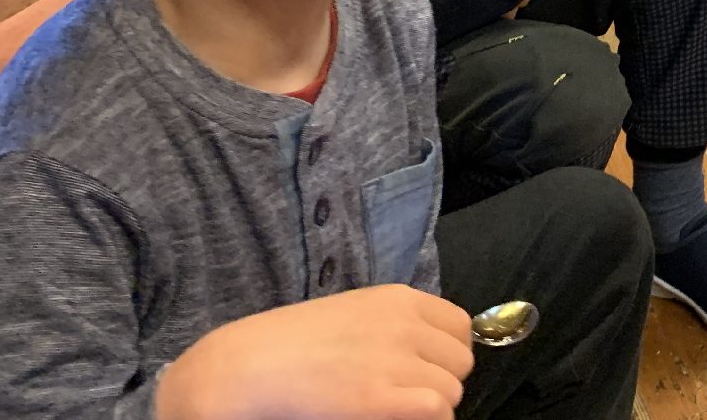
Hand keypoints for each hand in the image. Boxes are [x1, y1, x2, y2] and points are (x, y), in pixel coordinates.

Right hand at [154, 285, 473, 419]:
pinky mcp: (379, 400)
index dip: (447, 353)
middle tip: (407, 395)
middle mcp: (404, 325)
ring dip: (431, 404)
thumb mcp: (354, 314)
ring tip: (394, 409)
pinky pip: (437, 410)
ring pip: (451, 390)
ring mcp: (394, 361)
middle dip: (441, 380)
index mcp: (398, 299)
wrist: (245, 366)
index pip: (460, 326)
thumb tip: (430, 351)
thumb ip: (394, 324)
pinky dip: (426, 419)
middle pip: (460, 361)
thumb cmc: (292, 343)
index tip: (427, 370)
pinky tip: (393, 419)